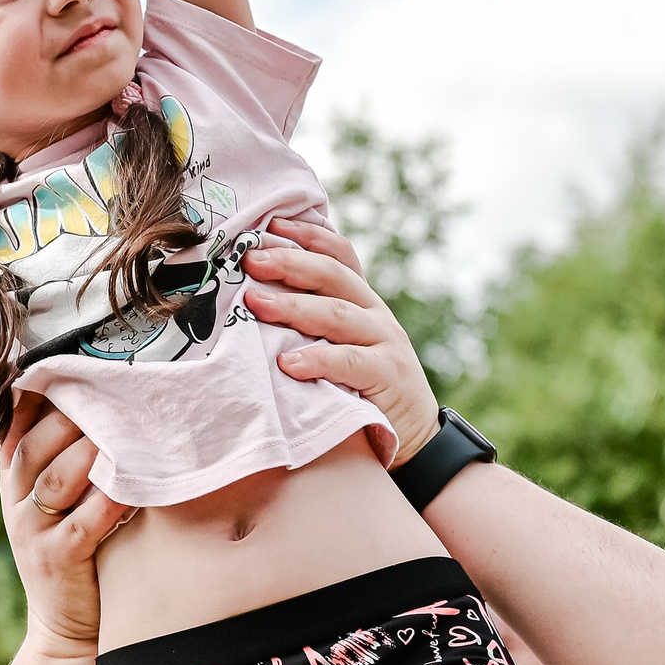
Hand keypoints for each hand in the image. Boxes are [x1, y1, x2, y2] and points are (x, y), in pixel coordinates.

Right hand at [0, 395, 132, 658]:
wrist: (67, 630)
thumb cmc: (78, 552)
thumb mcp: (59, 503)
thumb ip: (68, 460)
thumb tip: (106, 404)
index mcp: (15, 481)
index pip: (14, 427)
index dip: (36, 395)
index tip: (66, 365)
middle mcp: (15, 502)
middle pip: (33, 445)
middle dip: (68, 416)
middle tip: (107, 391)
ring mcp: (31, 532)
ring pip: (54, 478)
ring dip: (88, 451)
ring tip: (121, 428)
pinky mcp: (56, 559)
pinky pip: (80, 520)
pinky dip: (107, 498)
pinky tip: (131, 483)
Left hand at [242, 217, 440, 464]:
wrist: (414, 438)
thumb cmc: (361, 388)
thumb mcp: (340, 345)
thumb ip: (312, 321)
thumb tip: (255, 295)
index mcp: (362, 301)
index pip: (339, 255)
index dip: (307, 236)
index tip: (271, 225)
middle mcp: (375, 314)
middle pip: (332, 276)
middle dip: (289, 263)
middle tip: (250, 259)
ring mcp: (386, 342)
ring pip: (337, 314)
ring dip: (293, 306)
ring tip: (256, 304)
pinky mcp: (389, 376)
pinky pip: (351, 362)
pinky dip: (318, 359)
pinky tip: (288, 363)